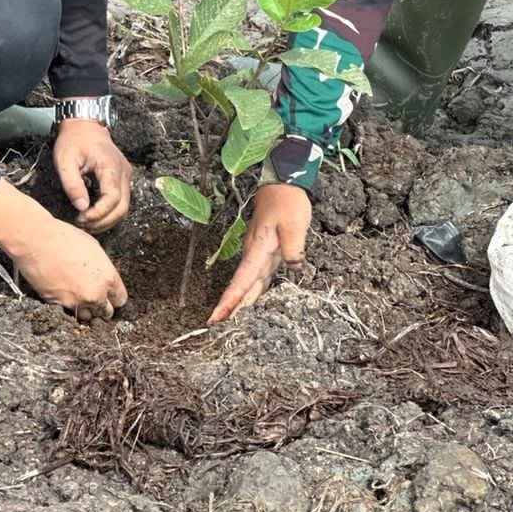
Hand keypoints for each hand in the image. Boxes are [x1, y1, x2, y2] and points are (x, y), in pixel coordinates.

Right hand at [8, 215, 128, 320]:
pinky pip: (69, 313)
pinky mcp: (58, 306)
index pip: (120, 299)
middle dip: (102, 305)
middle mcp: (95, 294)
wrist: (36, 242)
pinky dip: (69, 307)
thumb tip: (103, 276)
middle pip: (106, 312)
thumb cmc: (64, 238)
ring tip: (79, 297)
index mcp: (108, 277)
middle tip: (95, 296)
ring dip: (86, 310)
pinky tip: (65, 295)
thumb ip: (103, 268)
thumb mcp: (94, 248)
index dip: (115, 297)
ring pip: (88, 317)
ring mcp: (76, 302)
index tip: (111, 295)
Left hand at [53, 118, 131, 232]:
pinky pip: (121, 201)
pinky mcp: (122, 178)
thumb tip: (81, 208)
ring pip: (124, 207)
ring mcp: (126, 175)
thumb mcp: (65, 161)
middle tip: (83, 225)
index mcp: (110, 166)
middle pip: (122, 207)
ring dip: (107, 220)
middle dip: (103, 222)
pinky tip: (94, 216)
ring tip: (87, 224)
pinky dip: (110, 213)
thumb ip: (72, 185)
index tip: (80, 218)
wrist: (85, 126)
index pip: (112, 198)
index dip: (98, 213)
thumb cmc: (73, 142)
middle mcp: (123, 172)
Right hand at [207, 184, 310, 322]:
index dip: (230, 301)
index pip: (242, 281)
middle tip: (218, 329)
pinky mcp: (266, 250)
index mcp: (258, 249)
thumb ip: (293, 251)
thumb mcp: (295, 226)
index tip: (217, 318)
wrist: (282, 182)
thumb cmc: (287, 201)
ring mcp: (259, 252)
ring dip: (240, 302)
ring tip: (230, 321)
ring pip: (249, 283)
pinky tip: (252, 302)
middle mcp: (254, 253)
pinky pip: (258, 275)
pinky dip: (252, 290)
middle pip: (241, 286)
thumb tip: (294, 269)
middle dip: (230, 308)